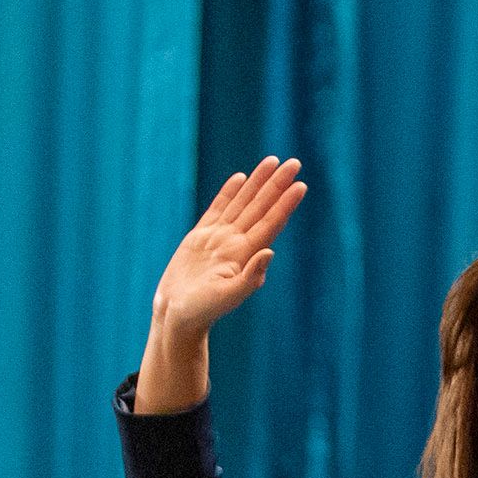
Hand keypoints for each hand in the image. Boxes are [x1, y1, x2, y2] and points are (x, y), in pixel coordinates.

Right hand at [138, 156, 309, 407]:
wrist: (177, 316)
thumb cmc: (203, 312)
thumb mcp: (228, 296)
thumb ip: (250, 277)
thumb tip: (269, 253)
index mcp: (245, 254)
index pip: (270, 223)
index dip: (285, 203)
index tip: (300, 185)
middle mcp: (236, 242)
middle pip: (260, 207)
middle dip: (276, 184)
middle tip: (295, 162)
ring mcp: (219, 238)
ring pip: (242, 203)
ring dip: (258, 183)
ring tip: (273, 161)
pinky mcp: (200, 237)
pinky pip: (218, 208)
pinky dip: (229, 192)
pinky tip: (241, 178)